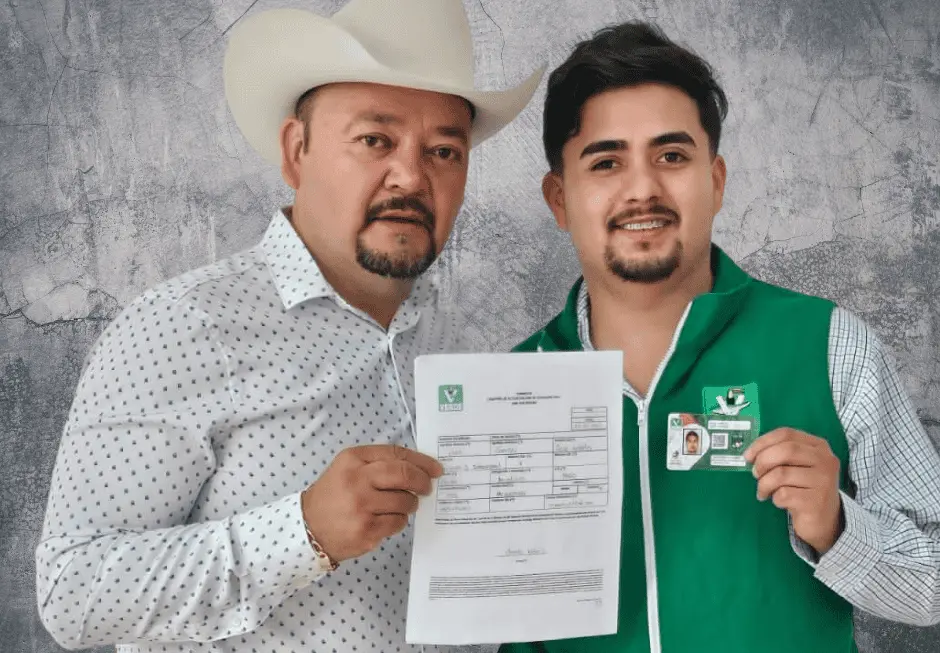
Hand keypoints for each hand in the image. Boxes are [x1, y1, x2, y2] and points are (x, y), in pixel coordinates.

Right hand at [301, 444, 442, 562]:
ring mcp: (361, 506)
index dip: (421, 461)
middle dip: (422, 481)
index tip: (435, 469)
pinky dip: (398, 521)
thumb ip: (378, 464)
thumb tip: (419, 469)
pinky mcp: (366, 530)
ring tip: (401, 505)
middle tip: (427, 487)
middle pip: (404, 475)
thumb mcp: (348, 469)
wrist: (308, 528)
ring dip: (410, 504)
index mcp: (353, 459)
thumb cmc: (334, 495)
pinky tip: (387, 519)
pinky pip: (398, 522)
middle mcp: (356, 480)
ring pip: (405, 501)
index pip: (396, 454)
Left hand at [744, 428, 842, 554]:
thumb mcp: (797, 466)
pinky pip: (783, 494)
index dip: (762, 442)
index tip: (748, 455)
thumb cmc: (804, 489)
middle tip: (755, 473)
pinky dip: (775, 498)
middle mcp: (825, 460)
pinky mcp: (816, 501)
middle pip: (785, 450)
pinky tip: (779, 502)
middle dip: (763, 461)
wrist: (824, 520)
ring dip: (764, 484)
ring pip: (781, 474)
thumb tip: (750, 454)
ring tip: (764, 491)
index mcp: (818, 446)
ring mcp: (823, 481)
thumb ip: (779, 454)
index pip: (786, 434)